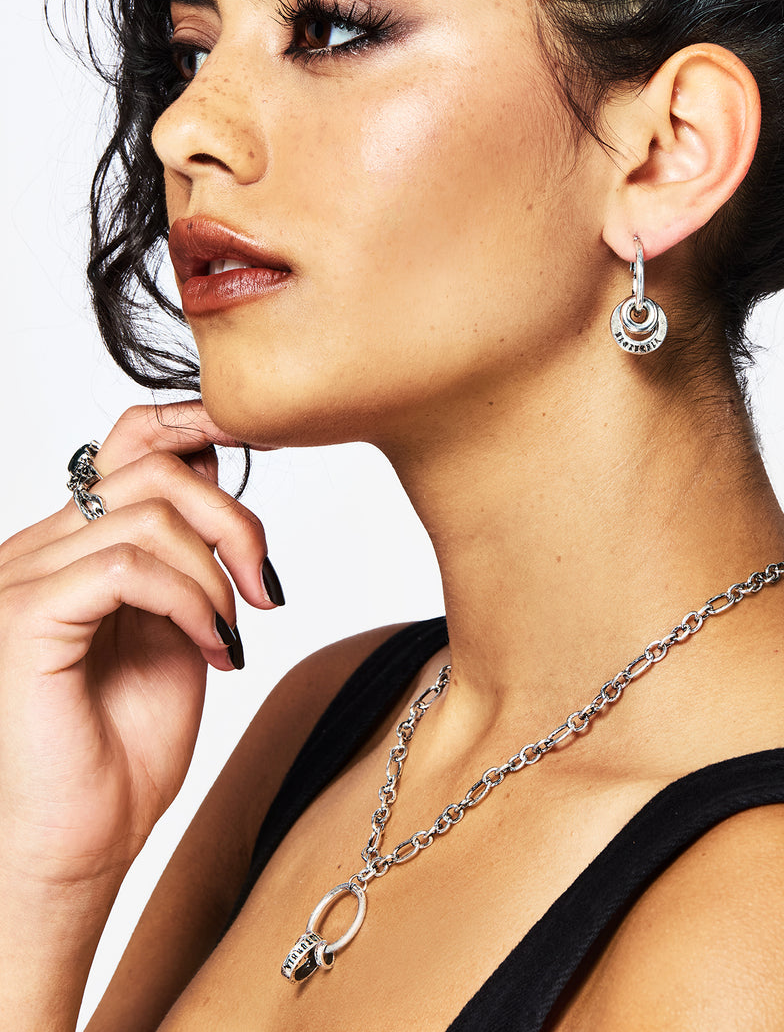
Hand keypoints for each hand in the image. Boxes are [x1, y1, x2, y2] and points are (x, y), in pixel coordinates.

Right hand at [0, 401, 276, 890]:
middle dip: (232, 514)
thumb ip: (190, 552)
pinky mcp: (22, 615)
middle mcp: (36, 548)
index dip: (201, 428)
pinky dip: (189, 599)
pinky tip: (213, 649)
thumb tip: (219, 467)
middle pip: (151, 464)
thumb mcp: (180, 624)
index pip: (130, 440)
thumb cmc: (123, 749)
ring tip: (232, 630)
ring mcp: (21, 577)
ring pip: (146, 511)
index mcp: (70, 543)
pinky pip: (125, 565)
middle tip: (265, 585)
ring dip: (216, 569)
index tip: (267, 457)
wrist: (79, 846)